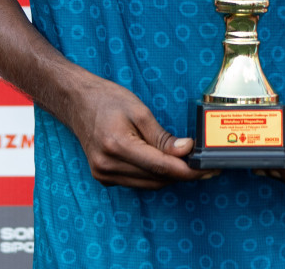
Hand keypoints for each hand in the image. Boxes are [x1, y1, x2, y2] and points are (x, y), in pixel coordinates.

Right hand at [62, 78, 215, 188]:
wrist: (76, 101)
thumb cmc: (106, 100)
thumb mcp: (138, 110)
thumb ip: (162, 136)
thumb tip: (187, 150)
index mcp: (117, 146)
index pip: (161, 167)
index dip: (188, 171)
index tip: (208, 168)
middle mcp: (108, 166)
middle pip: (157, 179)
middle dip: (182, 173)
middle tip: (203, 162)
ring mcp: (103, 174)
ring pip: (149, 184)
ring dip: (169, 176)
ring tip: (187, 162)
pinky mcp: (103, 177)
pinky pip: (137, 182)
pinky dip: (153, 176)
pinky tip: (164, 163)